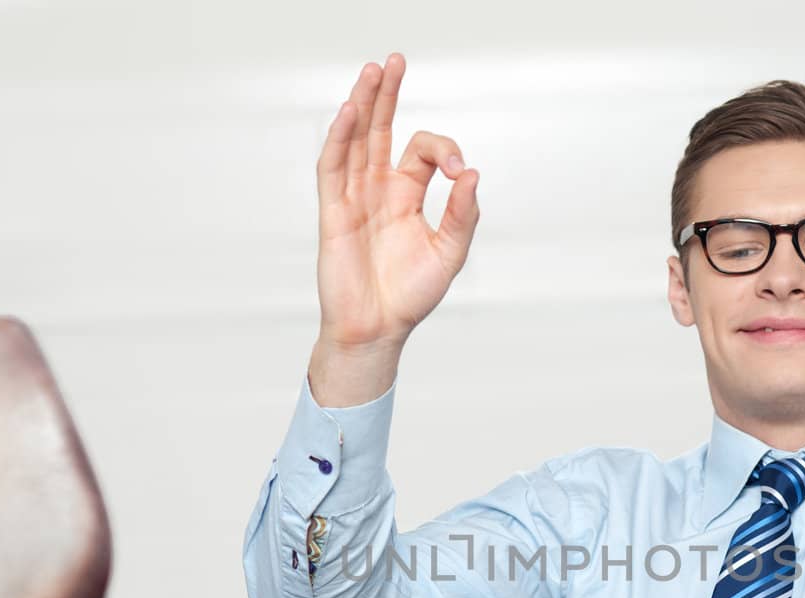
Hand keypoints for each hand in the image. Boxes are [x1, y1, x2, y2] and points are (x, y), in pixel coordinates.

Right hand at [315, 53, 479, 355]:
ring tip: (373, 72)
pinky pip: (333, 169)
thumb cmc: (410, 296)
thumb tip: (472, 174)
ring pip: (356, 141)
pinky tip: (348, 112)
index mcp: (407, 196)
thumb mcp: (450, 253)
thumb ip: (463, 215)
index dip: (443, 150)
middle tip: (395, 61)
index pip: (422, 152)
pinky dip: (339, 139)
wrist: (378, 329)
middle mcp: (379, 190)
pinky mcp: (334, 213)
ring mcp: (354, 198)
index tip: (457, 170)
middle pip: (380, 131)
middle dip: (387, 96)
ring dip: (364, 106)